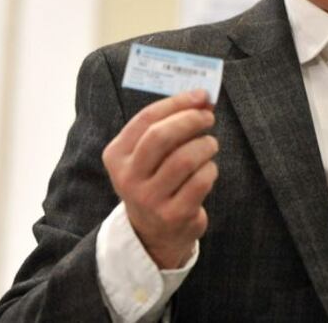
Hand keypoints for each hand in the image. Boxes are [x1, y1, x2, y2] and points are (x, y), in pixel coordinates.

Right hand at [102, 89, 218, 268]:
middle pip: (161, 137)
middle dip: (190, 120)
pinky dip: (211, 169)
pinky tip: (208, 169)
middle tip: (208, 117)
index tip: (200, 95)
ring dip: (205, 145)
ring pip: (184, 159)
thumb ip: (168, 125)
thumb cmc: (156, 179)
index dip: (177, 103)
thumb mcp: (148, 155)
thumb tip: (202, 98)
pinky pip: (200, 181)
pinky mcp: (173, 215)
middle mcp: (128, 178)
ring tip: (209, 144)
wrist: (153, 233)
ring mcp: (149, 199)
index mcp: (117, 155)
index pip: (146, 119)